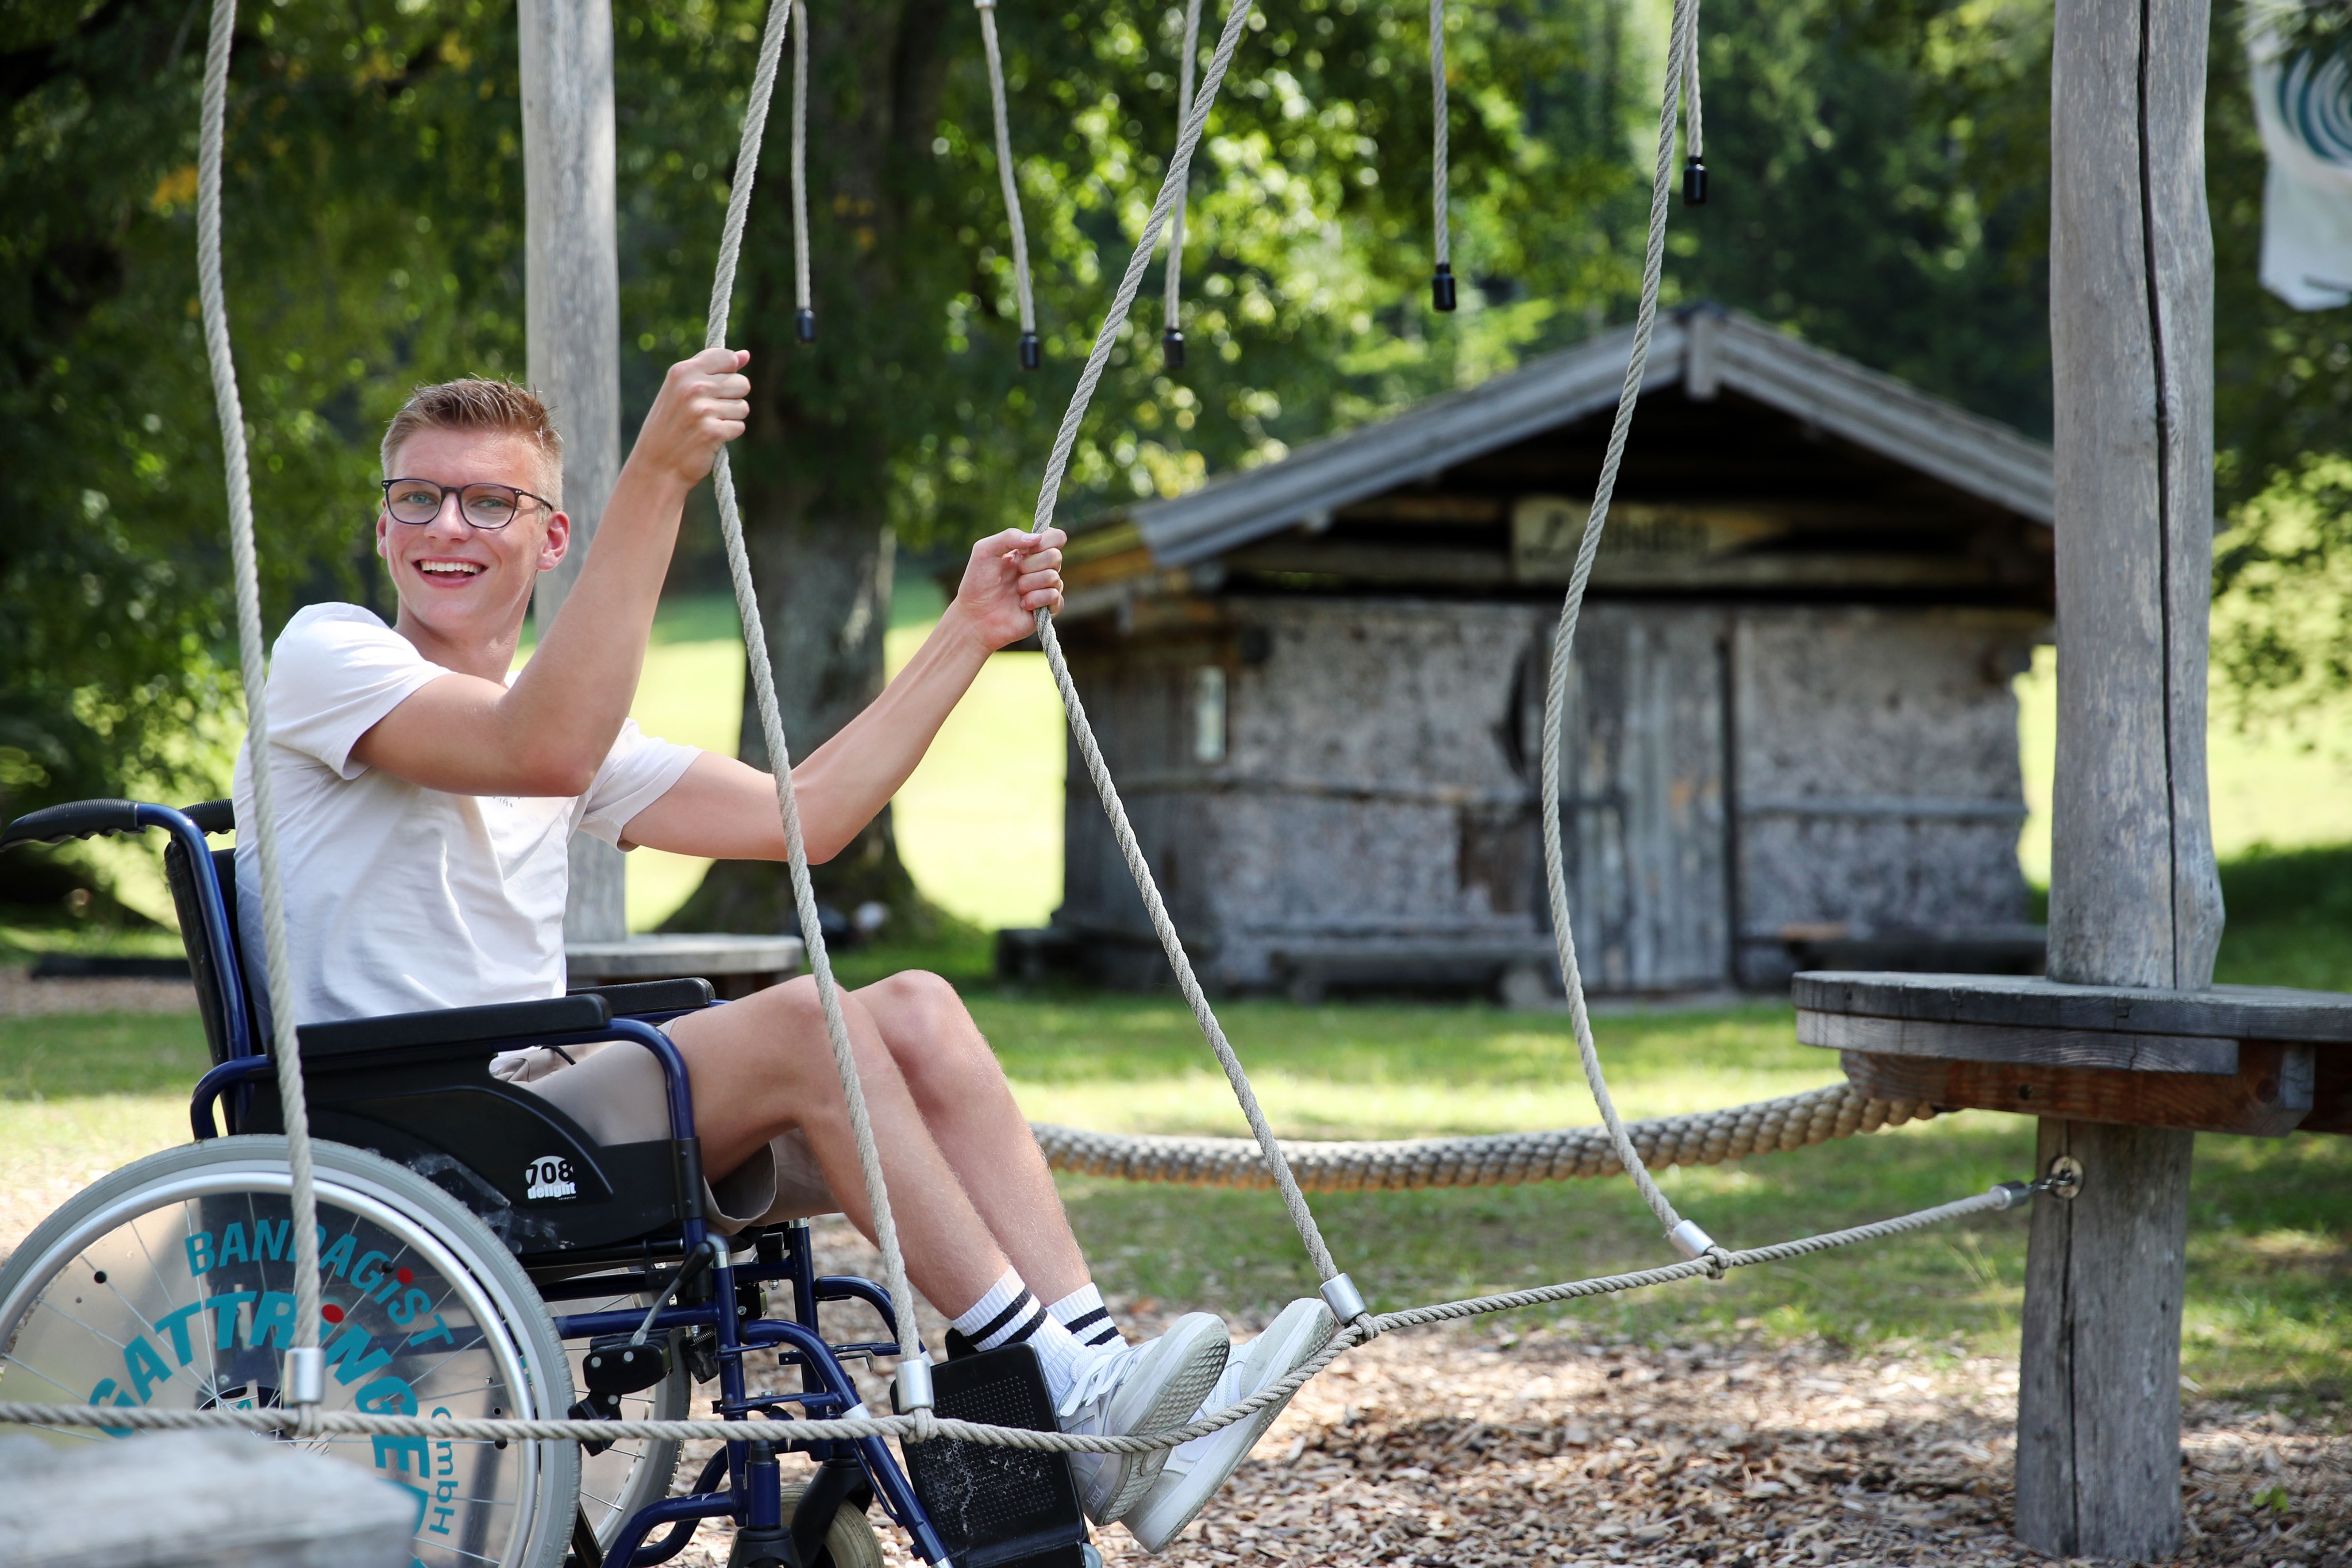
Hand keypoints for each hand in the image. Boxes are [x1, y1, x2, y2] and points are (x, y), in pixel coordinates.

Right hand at [629, 347, 750, 488]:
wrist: (657, 466)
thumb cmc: (671, 425)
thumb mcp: (682, 390)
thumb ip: (712, 370)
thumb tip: (745, 355)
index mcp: (682, 371)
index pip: (727, 357)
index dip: (729, 372)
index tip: (716, 386)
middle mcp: (692, 387)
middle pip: (741, 383)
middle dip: (732, 398)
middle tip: (709, 411)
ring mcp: (702, 410)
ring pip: (743, 406)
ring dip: (731, 418)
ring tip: (707, 425)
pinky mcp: (713, 432)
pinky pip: (739, 427)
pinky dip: (728, 434)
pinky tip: (710, 439)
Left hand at [949, 526, 1064, 649]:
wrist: (975, 617)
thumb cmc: (977, 583)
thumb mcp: (985, 551)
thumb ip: (1009, 536)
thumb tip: (1038, 537)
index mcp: (1029, 551)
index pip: (1055, 537)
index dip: (1046, 540)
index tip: (1024, 550)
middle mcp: (1040, 568)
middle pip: (1056, 556)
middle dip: (1032, 564)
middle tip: (1016, 573)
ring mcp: (1045, 588)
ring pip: (1054, 577)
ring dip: (1029, 584)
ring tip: (1016, 592)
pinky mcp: (1048, 609)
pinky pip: (1055, 597)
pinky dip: (1036, 599)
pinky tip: (1023, 605)